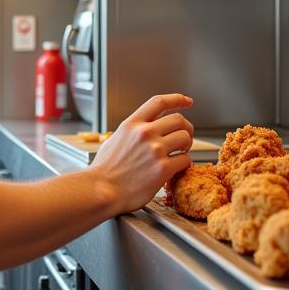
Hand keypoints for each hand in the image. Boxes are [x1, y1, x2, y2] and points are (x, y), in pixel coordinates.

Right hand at [92, 94, 193, 212]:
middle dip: (186, 128)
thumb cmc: (104, 169)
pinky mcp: (163, 169)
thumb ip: (131, 131)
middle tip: (184, 138)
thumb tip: (142, 129)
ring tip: (179, 153)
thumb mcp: (115, 139)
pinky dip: (184, 164)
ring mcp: (155, 150)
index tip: (187, 101)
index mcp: (132, 124)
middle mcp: (145, 133)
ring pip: (185, 138)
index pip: (160, 102)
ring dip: (186, 146)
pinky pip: (185, 160)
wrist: (101, 190)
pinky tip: (176, 168)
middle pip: (179, 120)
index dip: (177, 99)